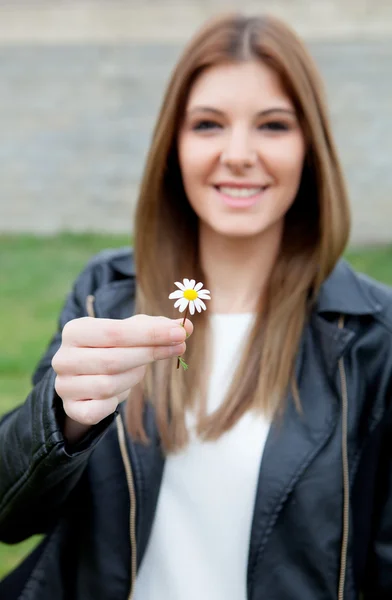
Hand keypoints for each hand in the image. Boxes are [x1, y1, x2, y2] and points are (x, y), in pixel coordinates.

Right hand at [52, 315, 192, 435]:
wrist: (84, 379)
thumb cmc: (113, 348)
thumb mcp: (132, 333)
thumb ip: (158, 327)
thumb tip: (186, 326)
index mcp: (75, 330)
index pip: (114, 332)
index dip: (150, 334)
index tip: (179, 334)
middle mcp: (63, 357)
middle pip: (113, 359)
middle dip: (150, 354)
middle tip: (179, 348)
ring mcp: (65, 385)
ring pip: (109, 385)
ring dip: (134, 377)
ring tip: (140, 369)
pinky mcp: (72, 409)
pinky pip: (102, 409)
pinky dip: (117, 400)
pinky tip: (121, 389)